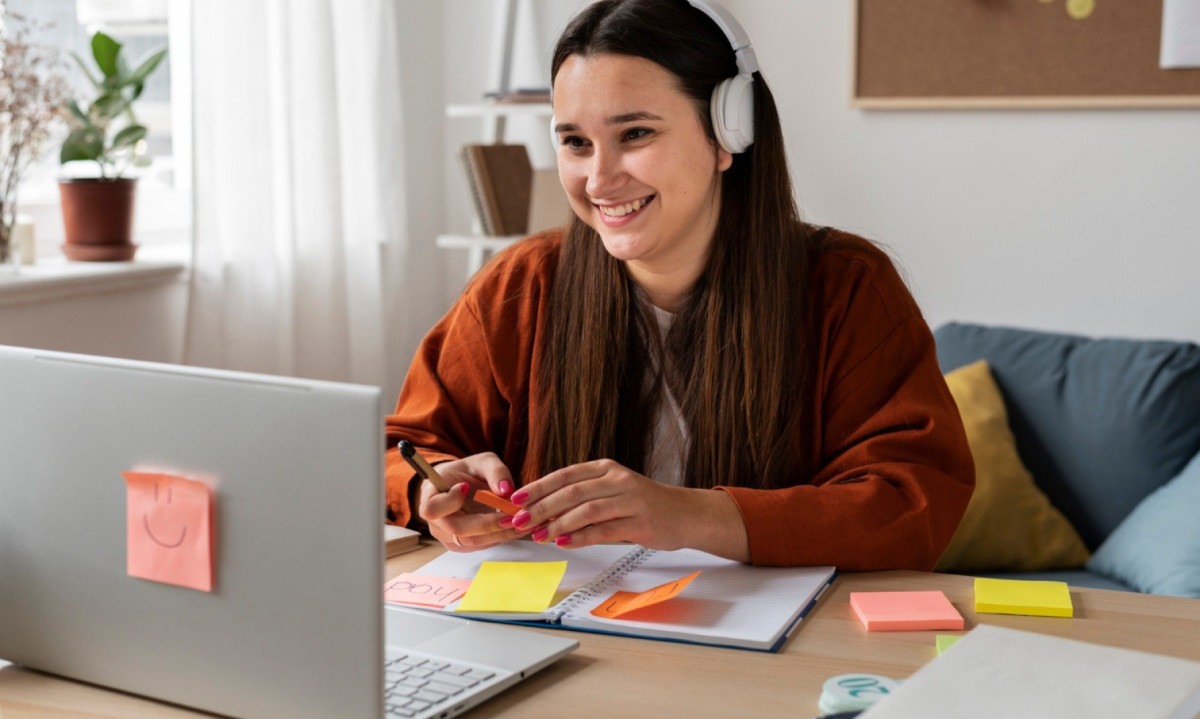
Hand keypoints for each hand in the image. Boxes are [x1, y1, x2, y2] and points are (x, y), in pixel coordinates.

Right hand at [418, 452, 528, 551]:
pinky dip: (499, 537)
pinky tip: (515, 528)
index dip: (449, 501)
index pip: (432, 508)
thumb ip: (495, 471)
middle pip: (457, 529)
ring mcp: (447, 536)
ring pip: (472, 541)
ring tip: (521, 522)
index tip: (466, 487)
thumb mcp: (482, 462)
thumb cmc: (466, 472)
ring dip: (498, 534)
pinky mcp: (461, 545)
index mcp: (431, 496)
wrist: (459, 486)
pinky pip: (480, 545)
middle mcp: (436, 521)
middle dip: (488, 523)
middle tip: (512, 515)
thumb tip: (506, 489)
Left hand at [508, 459, 748, 559]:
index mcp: (606, 468)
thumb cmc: (644, 504)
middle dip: (542, 507)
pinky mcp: (640, 522)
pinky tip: (564, 543)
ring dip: (558, 524)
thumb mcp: (613, 490)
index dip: (539, 487)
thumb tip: (544, 510)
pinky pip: (604, 530)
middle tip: (520, 521)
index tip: (517, 499)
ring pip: (586, 511)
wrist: (686, 513)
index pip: (565, 475)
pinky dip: (580, 537)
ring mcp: (630, 500)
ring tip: (538, 535)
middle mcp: (617, 480)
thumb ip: (583, 496)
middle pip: (571, 492)